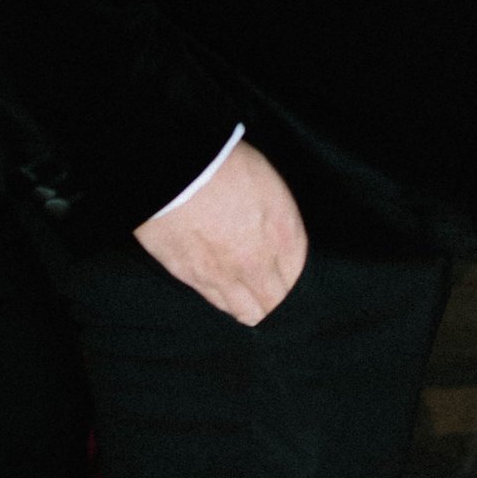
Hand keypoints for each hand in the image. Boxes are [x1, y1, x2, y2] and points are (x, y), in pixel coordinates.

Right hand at [135, 138, 308, 323]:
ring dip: (254, 309)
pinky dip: (227, 304)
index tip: (288, 281)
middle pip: (276, 302)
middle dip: (277, 302)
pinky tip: (228, 298)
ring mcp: (224, 274)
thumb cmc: (225, 165)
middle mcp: (258, 261)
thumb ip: (281, 223)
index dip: (294, 283)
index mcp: (283, 234)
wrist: (178, 169)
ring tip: (253, 303)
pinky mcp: (192, 277)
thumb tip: (282, 243)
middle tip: (272, 297)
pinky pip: (218, 303)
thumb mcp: (270, 187)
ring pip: (248, 312)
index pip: (299, 277)